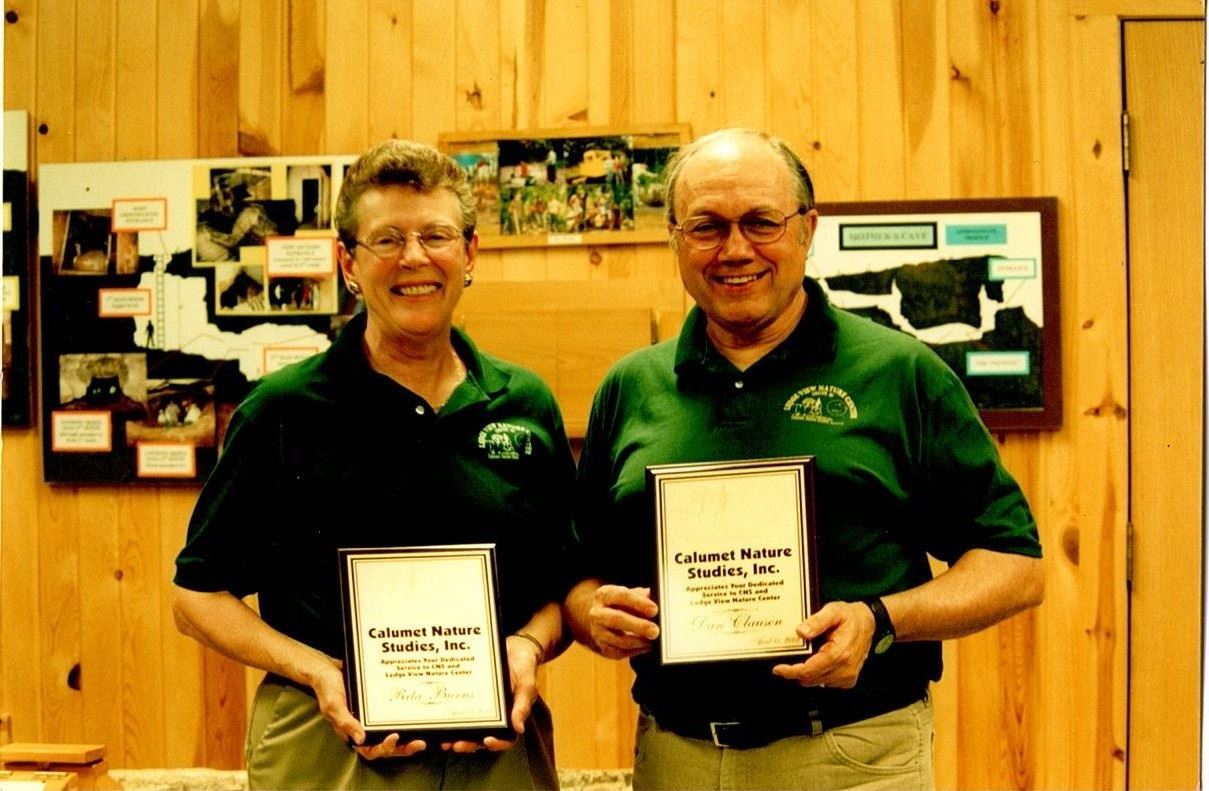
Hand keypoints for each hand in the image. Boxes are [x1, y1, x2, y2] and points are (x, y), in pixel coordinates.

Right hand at [307, 655, 426, 758]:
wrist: (328, 669)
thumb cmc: (327, 688)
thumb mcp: (334, 705)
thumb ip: (346, 722)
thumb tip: (361, 739)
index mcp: (352, 733)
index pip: (370, 750)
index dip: (383, 749)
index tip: (394, 738)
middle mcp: (363, 729)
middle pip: (385, 746)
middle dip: (402, 748)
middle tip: (419, 743)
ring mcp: (371, 719)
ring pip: (391, 734)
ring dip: (406, 738)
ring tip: (422, 735)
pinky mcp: (378, 707)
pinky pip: (392, 716)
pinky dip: (403, 719)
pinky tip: (415, 715)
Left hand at [439, 634, 543, 753]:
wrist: (513, 647)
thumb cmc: (524, 666)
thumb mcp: (527, 683)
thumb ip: (523, 704)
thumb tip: (519, 728)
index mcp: (511, 716)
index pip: (506, 738)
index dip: (497, 744)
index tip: (487, 740)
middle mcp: (496, 716)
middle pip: (482, 738)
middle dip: (469, 744)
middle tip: (456, 744)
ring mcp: (481, 708)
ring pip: (469, 729)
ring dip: (456, 736)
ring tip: (444, 740)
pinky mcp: (470, 698)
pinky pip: (460, 710)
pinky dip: (450, 717)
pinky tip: (439, 719)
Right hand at [587, 585, 659, 659]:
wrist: (602, 618)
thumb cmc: (622, 604)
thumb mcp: (630, 594)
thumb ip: (644, 596)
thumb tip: (660, 601)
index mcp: (604, 595)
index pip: (621, 596)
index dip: (638, 603)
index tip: (654, 610)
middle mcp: (597, 613)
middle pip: (616, 619)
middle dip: (638, 626)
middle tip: (655, 631)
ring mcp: (598, 632)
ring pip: (618, 640)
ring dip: (639, 642)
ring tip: (653, 640)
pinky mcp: (602, 647)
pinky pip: (619, 652)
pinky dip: (636, 651)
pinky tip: (646, 646)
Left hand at [771, 601, 875, 688]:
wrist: (869, 623)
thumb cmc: (851, 617)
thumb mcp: (833, 611)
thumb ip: (816, 621)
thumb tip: (801, 632)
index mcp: (839, 654)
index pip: (809, 671)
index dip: (791, 671)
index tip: (778, 669)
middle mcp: (844, 669)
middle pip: (810, 678)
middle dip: (796, 670)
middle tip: (788, 657)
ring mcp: (847, 676)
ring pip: (816, 681)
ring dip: (807, 671)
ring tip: (809, 653)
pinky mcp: (848, 679)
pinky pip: (825, 681)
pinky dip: (818, 673)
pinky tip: (819, 659)